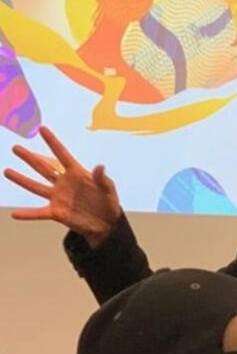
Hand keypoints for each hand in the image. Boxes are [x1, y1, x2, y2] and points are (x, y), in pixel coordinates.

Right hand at [4, 125, 120, 247]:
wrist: (107, 224)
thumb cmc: (108, 203)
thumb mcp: (109, 190)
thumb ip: (103, 179)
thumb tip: (100, 166)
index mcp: (77, 173)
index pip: (62, 154)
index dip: (53, 142)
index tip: (42, 129)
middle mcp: (63, 183)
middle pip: (43, 167)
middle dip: (30, 158)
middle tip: (15, 148)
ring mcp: (58, 197)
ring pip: (36, 187)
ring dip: (21, 180)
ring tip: (7, 171)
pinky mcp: (57, 213)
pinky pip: (39, 213)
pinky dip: (27, 214)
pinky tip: (14, 214)